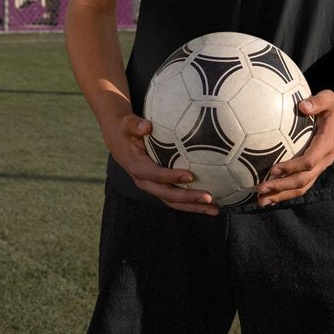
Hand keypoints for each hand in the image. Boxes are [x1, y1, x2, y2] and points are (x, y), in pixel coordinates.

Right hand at [101, 112, 219, 215]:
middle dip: (188, 199)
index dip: (172, 177)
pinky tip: (210, 203)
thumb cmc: (125, 129)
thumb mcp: (127, 124)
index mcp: (137, 167)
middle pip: (167, 195)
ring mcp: (152, 186)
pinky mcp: (159, 187)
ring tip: (215, 209)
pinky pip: (176, 198)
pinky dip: (192, 203)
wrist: (118, 139)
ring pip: (173, 202)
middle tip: (209, 197)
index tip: (190, 176)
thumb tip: (147, 126)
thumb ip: (135, 125)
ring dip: (194, 206)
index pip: (155, 175)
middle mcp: (145, 181)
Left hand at [255, 89, 333, 207]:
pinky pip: (303, 182)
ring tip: (262, 201)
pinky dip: (287, 190)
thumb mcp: (328, 98)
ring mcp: (322, 165)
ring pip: (303, 186)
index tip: (272, 169)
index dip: (291, 167)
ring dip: (282, 194)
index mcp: (326, 144)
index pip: (309, 161)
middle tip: (260, 190)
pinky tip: (271, 193)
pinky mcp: (317, 166)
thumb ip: (316, 102)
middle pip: (303, 180)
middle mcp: (325, 159)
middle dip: (282, 187)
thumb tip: (302, 105)